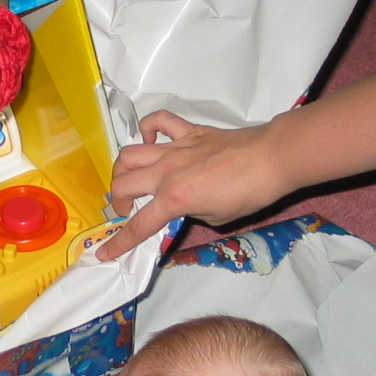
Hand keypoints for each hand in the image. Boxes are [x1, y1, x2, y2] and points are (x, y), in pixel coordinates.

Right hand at [96, 111, 288, 260]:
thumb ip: (190, 213)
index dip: (118, 243)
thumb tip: (181, 206)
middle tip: (127, 210)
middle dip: (117, 203)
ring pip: (130, 154)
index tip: (103, 253)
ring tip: (131, 180)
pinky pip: (159, 121)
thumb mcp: (216, 218)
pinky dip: (148, 128)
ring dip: (123, 171)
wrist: (272, 158)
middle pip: (123, 185)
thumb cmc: (250, 194)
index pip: (138, 225)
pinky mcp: (188, 131)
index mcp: (174, 198)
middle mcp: (166, 172)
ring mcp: (174, 148)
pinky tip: (151, 140)